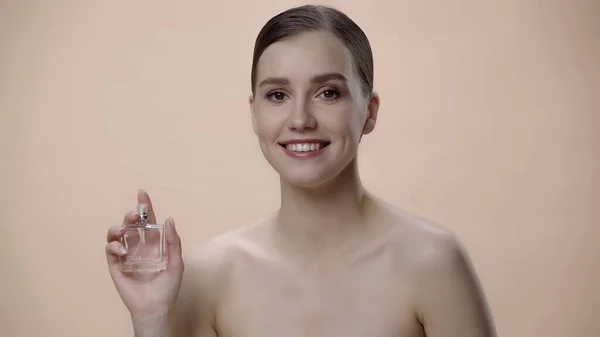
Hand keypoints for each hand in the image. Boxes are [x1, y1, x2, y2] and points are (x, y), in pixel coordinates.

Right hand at [105, 190, 183, 318]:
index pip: (148, 223)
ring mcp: (125, 256)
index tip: (142, 194)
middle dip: (131, 215)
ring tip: (125, 229)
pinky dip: (114, 245)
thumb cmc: (167, 287)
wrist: (155, 307)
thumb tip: (169, 219)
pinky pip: (110, 250)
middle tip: (135, 214)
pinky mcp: (115, 265)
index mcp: (153, 246)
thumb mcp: (176, 262)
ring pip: (116, 234)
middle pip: (130, 225)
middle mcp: (138, 248)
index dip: (145, 208)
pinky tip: (123, 250)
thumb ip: (173, 241)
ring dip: (118, 227)